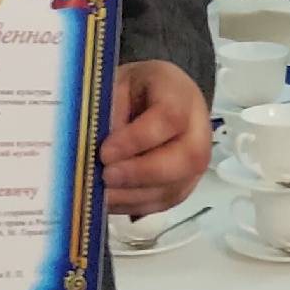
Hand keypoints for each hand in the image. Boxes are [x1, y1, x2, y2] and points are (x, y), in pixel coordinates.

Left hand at [102, 60, 212, 216]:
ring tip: (100, 193)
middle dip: (141, 173)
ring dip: (133, 195)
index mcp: (179, 93)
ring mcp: (194, 162)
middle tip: (105, 176)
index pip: (170, 118)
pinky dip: (133, 205)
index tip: (105, 151)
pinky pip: (163, 203)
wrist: (154, 97)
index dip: (137, 139)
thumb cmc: (133, 89)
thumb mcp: (116, 84)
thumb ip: (108, 111)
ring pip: (174, 187)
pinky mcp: (182, 185)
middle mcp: (197, 130)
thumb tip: (92, 146)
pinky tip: (109, 200)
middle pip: (186, 158)